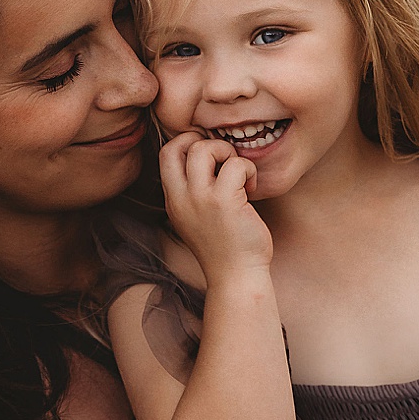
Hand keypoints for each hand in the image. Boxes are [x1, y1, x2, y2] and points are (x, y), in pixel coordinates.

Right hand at [159, 131, 272, 282]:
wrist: (236, 277)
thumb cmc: (225, 246)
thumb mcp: (197, 217)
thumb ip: (194, 191)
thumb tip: (207, 154)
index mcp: (173, 200)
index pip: (166, 152)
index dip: (188, 142)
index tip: (211, 156)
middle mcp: (181, 198)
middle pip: (180, 144)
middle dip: (207, 142)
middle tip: (226, 162)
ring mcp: (201, 199)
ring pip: (205, 148)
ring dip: (228, 152)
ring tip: (239, 175)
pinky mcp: (224, 202)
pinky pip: (236, 164)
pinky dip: (249, 169)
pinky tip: (252, 188)